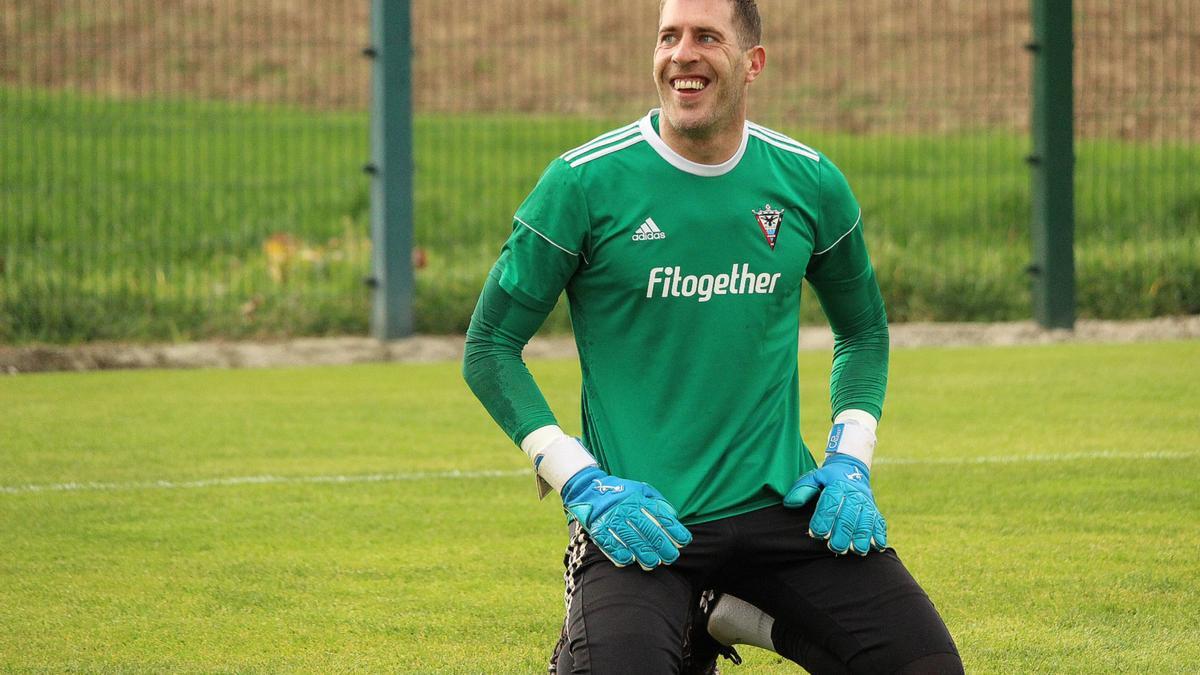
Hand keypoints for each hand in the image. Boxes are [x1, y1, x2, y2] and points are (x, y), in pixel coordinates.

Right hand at [561, 466, 691, 569]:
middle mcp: (626, 509)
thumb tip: (673, 518)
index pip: (660, 516)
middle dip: (662, 546)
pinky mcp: (598, 528)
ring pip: (631, 540)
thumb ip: (657, 503)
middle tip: (671, 558)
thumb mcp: (641, 490)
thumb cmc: (621, 492)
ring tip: (653, 564)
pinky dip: (620, 553)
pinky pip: (610, 543)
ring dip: (643, 554)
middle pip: (647, 530)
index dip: (673, 530)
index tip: (683, 542)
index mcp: (638, 499)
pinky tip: (629, 561)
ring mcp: (611, 519)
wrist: (588, 488)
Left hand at [784, 454, 886, 554]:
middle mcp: (853, 494)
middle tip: (835, 548)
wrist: (852, 467)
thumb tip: (790, 504)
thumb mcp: (814, 478)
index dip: (823, 519)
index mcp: (837, 486)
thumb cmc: (828, 478)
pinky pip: (879, 522)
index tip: (816, 534)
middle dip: (842, 533)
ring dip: (862, 537)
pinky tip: (876, 547)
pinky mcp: (875, 510)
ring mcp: (866, 502)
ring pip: (866, 521)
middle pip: (849, 515)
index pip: (830, 503)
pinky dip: (879, 535)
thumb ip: (802, 490)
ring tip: (857, 551)